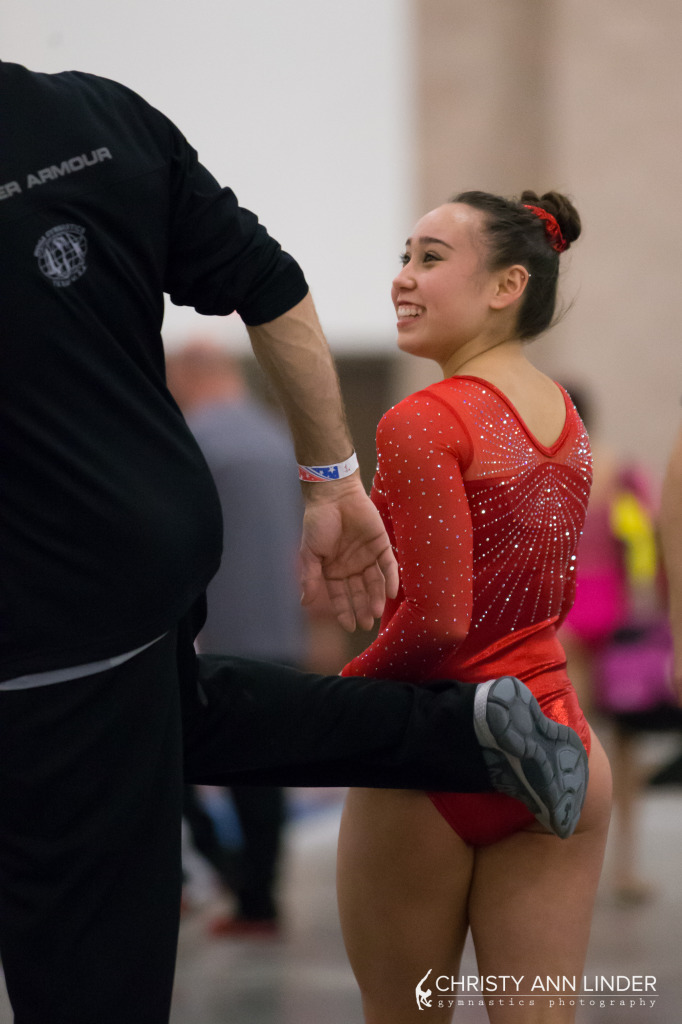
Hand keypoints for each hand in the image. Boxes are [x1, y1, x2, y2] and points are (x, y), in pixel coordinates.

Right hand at [299, 475, 398, 631]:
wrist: (334, 494)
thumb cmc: (318, 522)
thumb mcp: (310, 552)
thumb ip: (310, 577)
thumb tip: (304, 602)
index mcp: (333, 570)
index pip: (340, 595)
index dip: (344, 611)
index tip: (350, 626)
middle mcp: (351, 566)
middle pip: (359, 592)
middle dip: (362, 608)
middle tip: (367, 624)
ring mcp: (367, 556)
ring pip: (375, 582)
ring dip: (376, 597)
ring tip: (377, 612)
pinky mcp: (381, 544)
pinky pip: (388, 564)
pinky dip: (391, 578)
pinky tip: (391, 592)